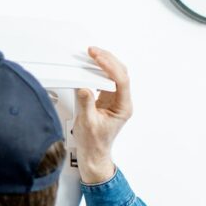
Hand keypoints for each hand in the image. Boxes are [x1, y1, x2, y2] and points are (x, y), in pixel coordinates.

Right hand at [74, 47, 131, 183]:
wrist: (93, 154)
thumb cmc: (93, 143)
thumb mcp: (87, 123)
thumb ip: (86, 104)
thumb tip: (83, 87)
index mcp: (123, 107)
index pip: (121, 80)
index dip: (110, 66)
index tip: (98, 57)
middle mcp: (121, 102)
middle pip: (120, 73)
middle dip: (107, 59)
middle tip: (93, 51)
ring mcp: (115, 100)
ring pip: (114, 74)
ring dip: (104, 63)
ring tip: (91, 55)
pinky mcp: (106, 99)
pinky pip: (105, 80)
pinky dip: (98, 71)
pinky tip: (90, 66)